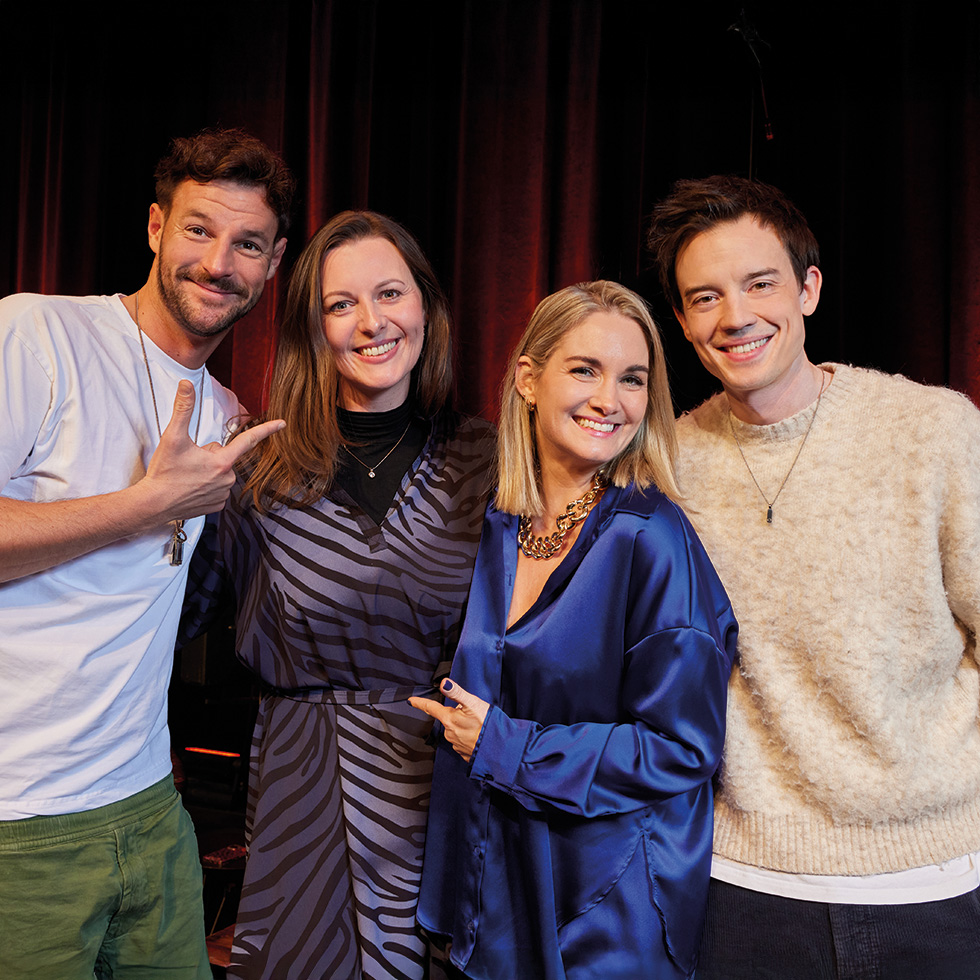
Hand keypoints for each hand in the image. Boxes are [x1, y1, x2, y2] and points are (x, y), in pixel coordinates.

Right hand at [141, 380, 284, 521]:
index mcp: (222, 461)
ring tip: (187, 476)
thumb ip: (183, 409)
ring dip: (207, 470)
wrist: (153, 505)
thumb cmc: (164, 472)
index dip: (266, 429)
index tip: (282, 424)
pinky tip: (190, 487)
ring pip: (220, 471)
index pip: (248, 440)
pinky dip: (205, 485)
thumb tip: (187, 384)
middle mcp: (227, 479)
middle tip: (189, 462)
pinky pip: (217, 487)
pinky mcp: (217, 506)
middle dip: (209, 454)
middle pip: (224, 455)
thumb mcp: (172, 437)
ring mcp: (223, 494)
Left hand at [409, 678, 489, 762]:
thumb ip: (457, 693)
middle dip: (455, 714)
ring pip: (455, 730)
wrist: (500, 749)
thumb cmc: (487, 724)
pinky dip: (468, 738)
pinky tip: (478, 736)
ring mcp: (456, 745)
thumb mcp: (473, 703)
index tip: (411, 701)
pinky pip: (462, 742)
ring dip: (463, 726)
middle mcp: (449, 733)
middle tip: (471, 713)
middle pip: (447, 719)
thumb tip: (444, 683)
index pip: (431, 708)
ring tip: (478, 725)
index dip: (420, 703)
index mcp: (449, 719)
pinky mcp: (464, 754)